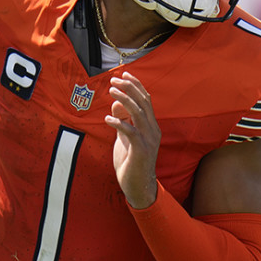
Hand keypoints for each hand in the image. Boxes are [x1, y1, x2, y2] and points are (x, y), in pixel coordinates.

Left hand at [105, 72, 159, 208]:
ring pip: (138, 113)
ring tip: (111, 91)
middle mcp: (153, 130)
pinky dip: (118, 123)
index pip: (146, 99)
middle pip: (143, 102)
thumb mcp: (124, 137)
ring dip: (124, 99)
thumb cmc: (131, 162)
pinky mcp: (141, 150)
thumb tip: (116, 102)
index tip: (124, 74)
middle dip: (129, 87)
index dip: (136, 85)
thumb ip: (122, 120)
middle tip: (114, 79)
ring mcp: (148, 140)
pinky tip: (107, 119)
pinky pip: (130, 131)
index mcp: (151, 126)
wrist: (138, 187)